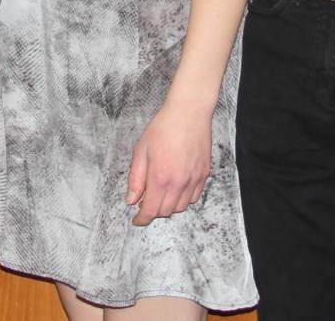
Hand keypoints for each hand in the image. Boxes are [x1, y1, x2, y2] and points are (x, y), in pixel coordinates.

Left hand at [125, 101, 211, 226]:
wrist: (189, 113)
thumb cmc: (163, 128)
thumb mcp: (141, 151)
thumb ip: (136, 179)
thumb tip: (131, 200)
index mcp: (160, 178)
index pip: (150, 210)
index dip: (142, 219)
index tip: (137, 220)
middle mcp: (179, 183)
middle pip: (165, 211)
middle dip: (153, 211)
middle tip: (145, 201)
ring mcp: (193, 180)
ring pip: (181, 207)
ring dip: (169, 206)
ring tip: (161, 193)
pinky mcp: (204, 174)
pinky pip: (194, 197)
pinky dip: (184, 199)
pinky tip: (176, 188)